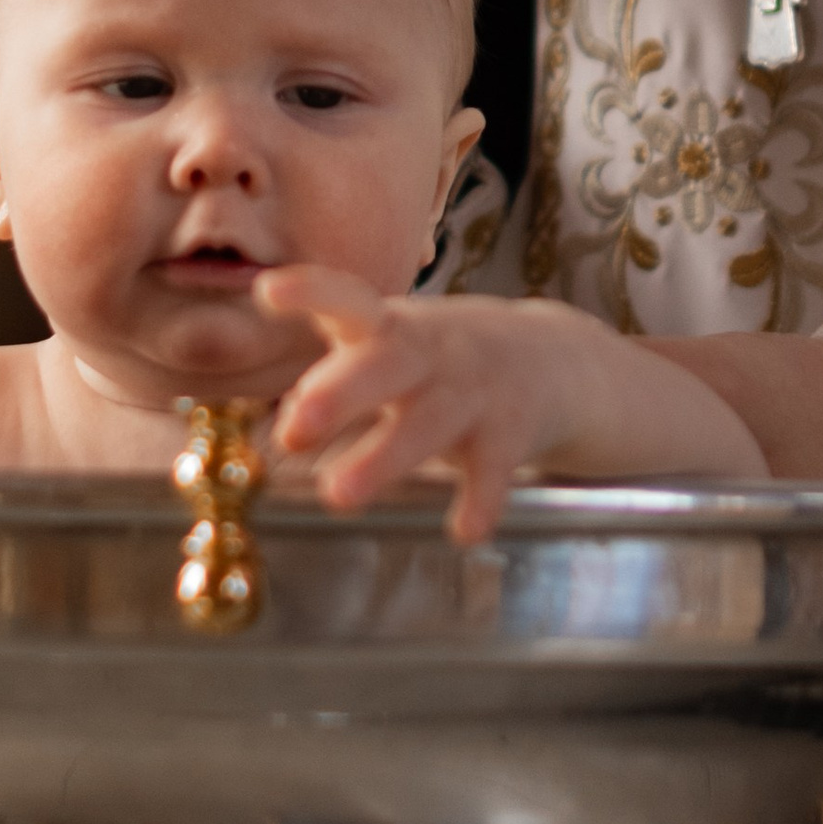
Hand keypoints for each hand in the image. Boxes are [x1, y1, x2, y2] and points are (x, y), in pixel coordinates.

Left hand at [261, 267, 763, 541]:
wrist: (556, 360)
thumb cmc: (439, 360)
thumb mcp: (389, 348)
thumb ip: (332, 383)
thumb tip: (271, 432)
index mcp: (389, 327)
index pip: (346, 299)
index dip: (309, 292)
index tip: (267, 290)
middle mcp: (429, 352)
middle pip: (385, 363)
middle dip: (340, 392)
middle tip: (291, 429)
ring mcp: (473, 390)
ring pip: (428, 421)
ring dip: (383, 456)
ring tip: (337, 496)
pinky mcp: (511, 432)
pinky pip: (494, 469)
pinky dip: (480, 499)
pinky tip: (462, 532)